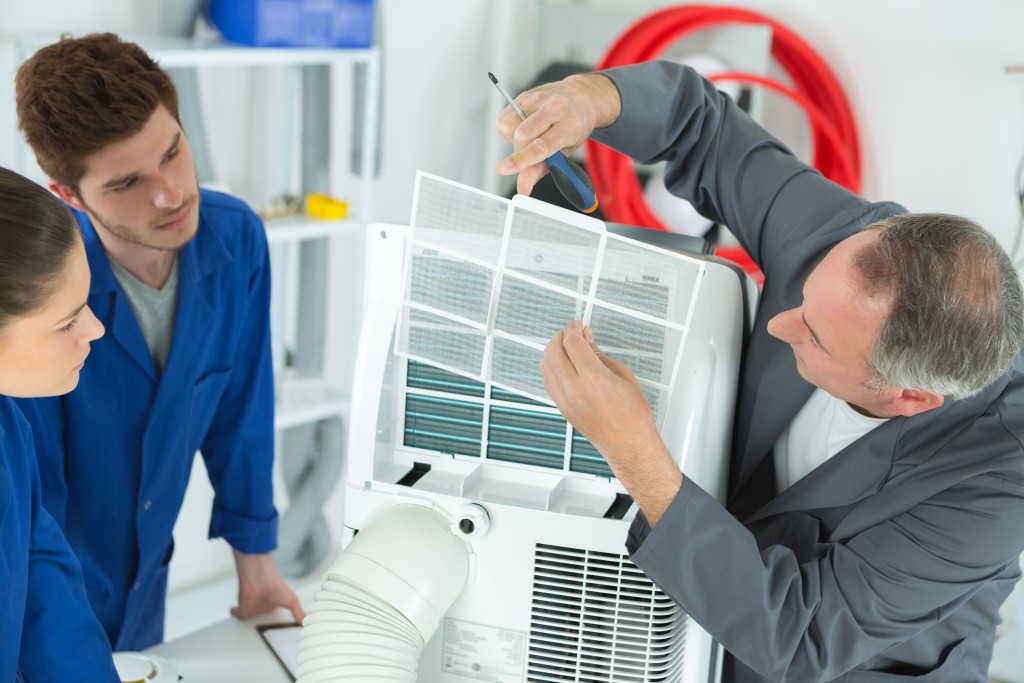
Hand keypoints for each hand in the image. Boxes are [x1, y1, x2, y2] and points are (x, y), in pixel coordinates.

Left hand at [230, 550, 304, 623]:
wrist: (260, 581)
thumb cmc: (276, 586)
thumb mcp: (292, 601)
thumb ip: (299, 613)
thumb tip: (307, 623)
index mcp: (275, 604)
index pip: (276, 613)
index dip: (277, 620)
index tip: (280, 628)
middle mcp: (263, 606)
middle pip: (262, 616)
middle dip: (262, 623)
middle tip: (262, 632)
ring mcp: (252, 608)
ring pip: (250, 617)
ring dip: (249, 621)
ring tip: (248, 629)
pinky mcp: (242, 610)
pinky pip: (236, 614)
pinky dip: (234, 614)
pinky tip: (233, 617)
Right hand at [495, 73, 620, 196]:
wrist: (582, 97)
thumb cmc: (574, 128)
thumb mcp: (564, 152)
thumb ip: (540, 171)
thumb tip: (522, 189)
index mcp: (569, 125)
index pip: (541, 146)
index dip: (522, 159)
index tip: (504, 169)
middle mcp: (554, 108)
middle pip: (521, 135)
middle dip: (519, 151)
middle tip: (530, 153)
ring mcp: (538, 98)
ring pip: (509, 126)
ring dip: (510, 140)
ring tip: (526, 139)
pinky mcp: (525, 95)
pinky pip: (503, 119)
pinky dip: (506, 130)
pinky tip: (520, 129)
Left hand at [541, 321, 682, 525]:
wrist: (629, 445)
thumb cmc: (633, 415)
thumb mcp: (623, 376)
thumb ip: (600, 355)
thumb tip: (587, 340)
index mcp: (593, 378)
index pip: (571, 342)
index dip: (573, 328)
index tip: (578, 324)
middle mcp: (574, 389)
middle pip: (552, 350)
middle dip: (560, 336)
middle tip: (572, 333)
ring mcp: (565, 400)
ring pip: (545, 365)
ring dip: (553, 351)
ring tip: (568, 348)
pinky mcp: (562, 408)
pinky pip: (548, 381)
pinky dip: (552, 367)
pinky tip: (565, 365)